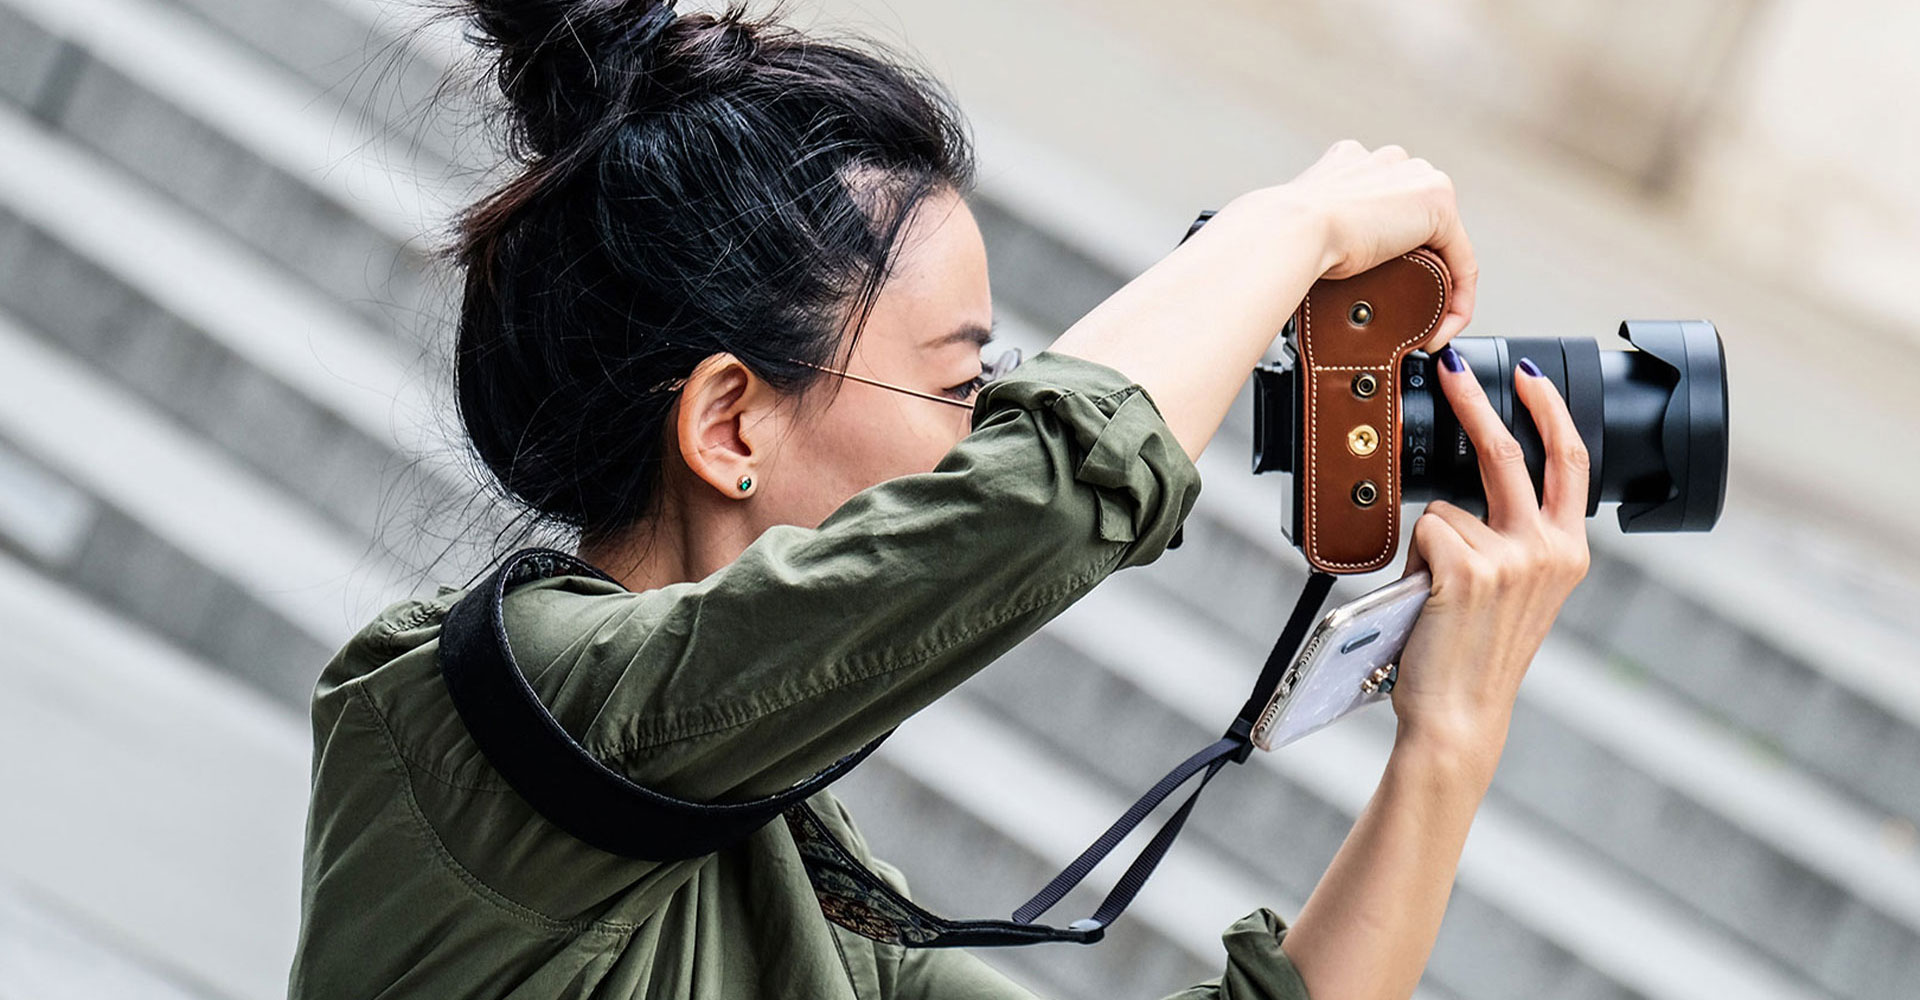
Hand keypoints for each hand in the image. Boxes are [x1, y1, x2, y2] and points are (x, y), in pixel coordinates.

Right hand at [1229, 139, 1477, 348]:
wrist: (1289, 232)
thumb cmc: (1279, 238)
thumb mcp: (1304, 231)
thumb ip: (1322, 233)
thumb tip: (1327, 265)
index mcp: (1351, 162)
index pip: (1384, 208)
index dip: (1385, 255)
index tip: (1374, 293)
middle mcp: (1387, 162)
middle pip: (1416, 224)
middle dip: (1414, 272)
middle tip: (1399, 317)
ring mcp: (1415, 177)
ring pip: (1441, 242)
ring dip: (1437, 289)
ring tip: (1420, 329)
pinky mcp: (1437, 203)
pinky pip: (1461, 261)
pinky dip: (1456, 302)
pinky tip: (1438, 331)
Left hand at [1390, 349, 1590, 766]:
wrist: (1460, 714)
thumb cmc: (1475, 654)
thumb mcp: (1518, 592)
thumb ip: (1512, 541)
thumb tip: (1466, 494)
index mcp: (1568, 552)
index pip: (1570, 461)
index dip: (1549, 409)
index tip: (1528, 372)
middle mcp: (1549, 550)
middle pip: (1510, 452)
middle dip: (1475, 400)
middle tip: (1450, 366)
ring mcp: (1509, 558)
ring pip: (1447, 505)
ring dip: (1429, 540)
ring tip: (1435, 592)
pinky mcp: (1467, 568)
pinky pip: (1423, 530)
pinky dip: (1413, 558)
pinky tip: (1424, 597)